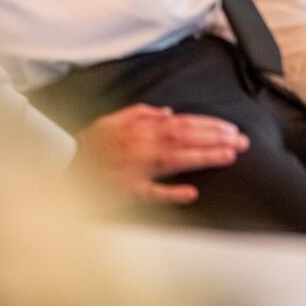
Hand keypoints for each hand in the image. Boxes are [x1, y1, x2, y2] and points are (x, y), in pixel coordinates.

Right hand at [74, 104, 248, 204]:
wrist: (62, 164)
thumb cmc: (90, 144)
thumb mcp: (113, 119)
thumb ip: (141, 113)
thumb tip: (166, 111)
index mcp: (141, 129)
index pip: (184, 124)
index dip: (210, 126)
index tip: (233, 130)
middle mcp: (142, 145)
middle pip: (186, 138)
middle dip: (216, 139)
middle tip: (243, 142)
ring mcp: (135, 168)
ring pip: (175, 160)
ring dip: (203, 157)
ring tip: (229, 157)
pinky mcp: (126, 190)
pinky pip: (149, 193)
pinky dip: (169, 194)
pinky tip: (190, 194)